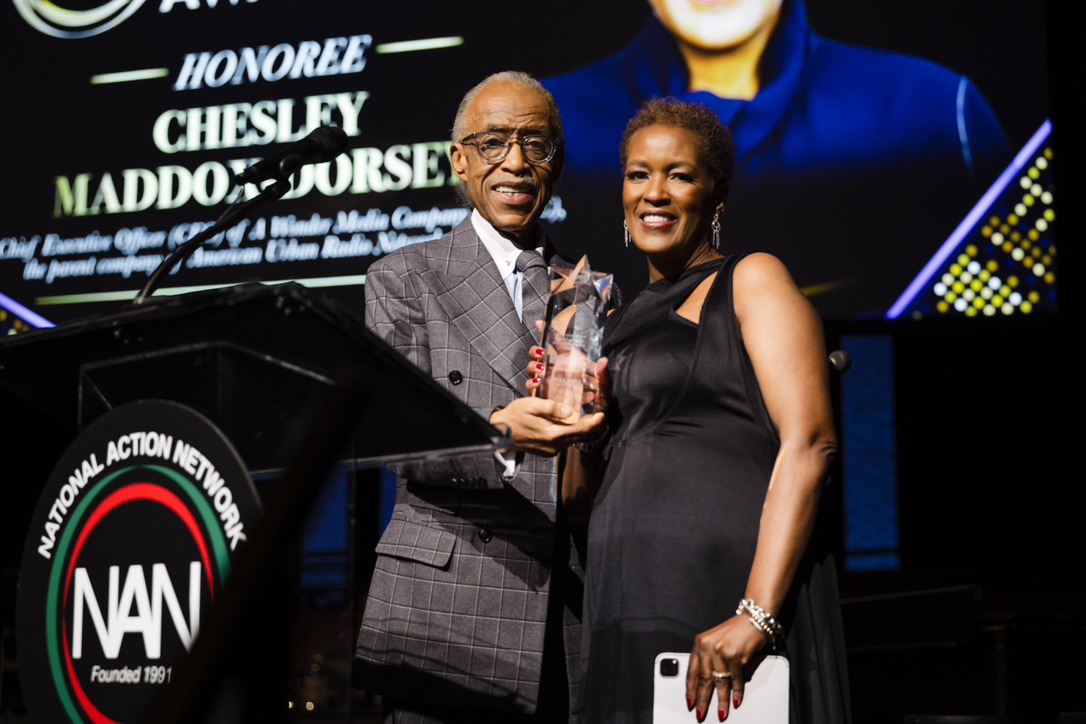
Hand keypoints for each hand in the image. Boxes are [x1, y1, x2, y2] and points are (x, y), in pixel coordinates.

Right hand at [490, 396, 606, 456]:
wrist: (499, 433)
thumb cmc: (513, 417)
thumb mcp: (532, 405)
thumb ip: (553, 408)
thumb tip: (570, 410)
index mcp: (553, 435)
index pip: (581, 430)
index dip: (595, 423)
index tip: (603, 415)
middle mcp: (555, 446)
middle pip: (580, 436)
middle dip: (591, 426)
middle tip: (599, 415)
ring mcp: (551, 450)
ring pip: (572, 439)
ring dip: (580, 429)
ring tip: (587, 417)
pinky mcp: (548, 451)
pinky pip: (564, 441)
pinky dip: (570, 433)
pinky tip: (569, 424)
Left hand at [686, 615, 766, 721]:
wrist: (753, 618)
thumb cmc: (735, 630)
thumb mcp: (714, 641)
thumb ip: (708, 659)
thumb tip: (705, 685)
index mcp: (700, 643)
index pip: (691, 671)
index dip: (690, 689)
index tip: (690, 702)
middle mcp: (708, 647)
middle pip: (703, 680)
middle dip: (702, 699)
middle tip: (701, 713)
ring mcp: (722, 652)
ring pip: (719, 683)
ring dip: (721, 701)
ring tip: (721, 713)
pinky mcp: (736, 657)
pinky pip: (735, 680)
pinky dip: (736, 693)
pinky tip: (735, 701)